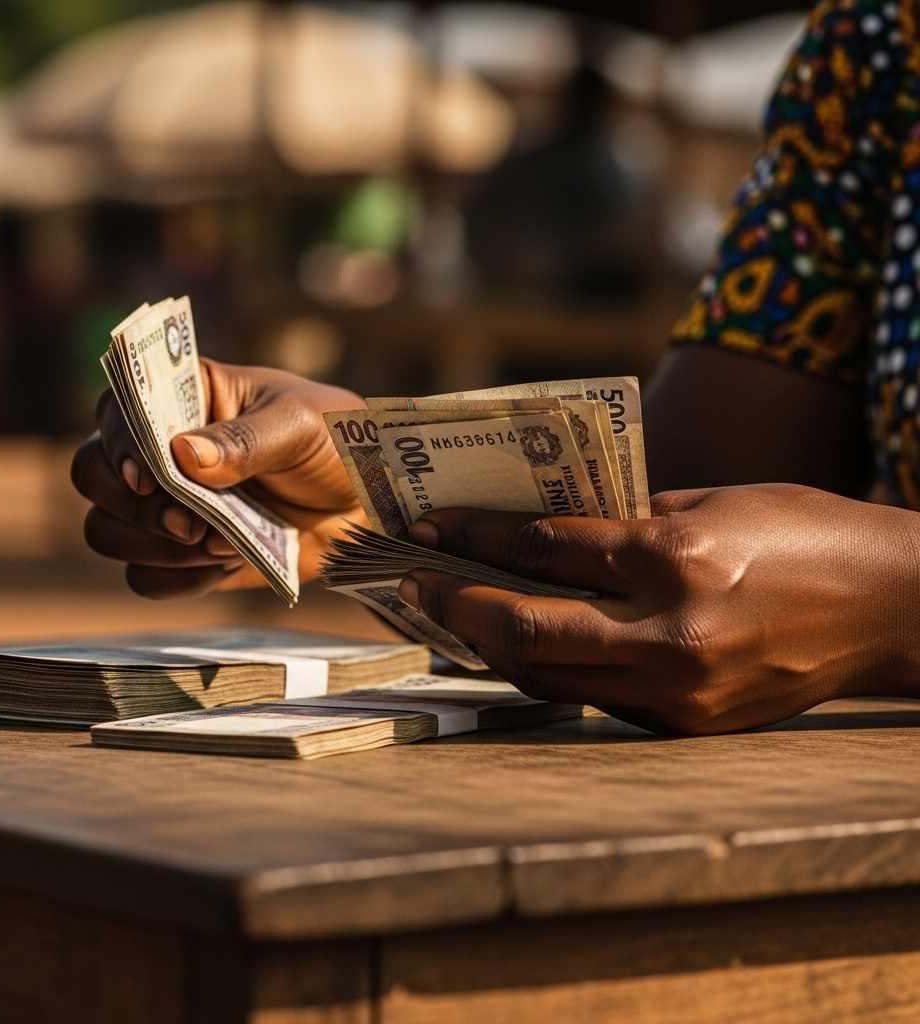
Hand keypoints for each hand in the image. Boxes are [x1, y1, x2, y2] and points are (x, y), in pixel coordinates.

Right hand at [71, 361, 363, 596]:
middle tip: (188, 523)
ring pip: (109, 531)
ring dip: (155, 547)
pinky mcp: (187, 556)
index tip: (147, 478)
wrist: (369, 505)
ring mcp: (171, 506)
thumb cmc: (337, 442)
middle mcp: (164, 451)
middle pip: (92, 475)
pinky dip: (176, 580)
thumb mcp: (301, 427)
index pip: (117, 410)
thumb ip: (245, 439)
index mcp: (188, 398)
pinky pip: (145, 578)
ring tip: (219, 543)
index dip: (117, 444)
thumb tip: (183, 454)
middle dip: (133, 508)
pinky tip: (223, 564)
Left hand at [399, 485, 919, 733]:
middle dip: (459, 605)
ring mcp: (678, 690)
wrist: (887, 609)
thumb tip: (542, 531)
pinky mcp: (686, 724)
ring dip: (492, 645)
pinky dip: (549, 669)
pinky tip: (523, 646)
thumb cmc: (800, 535)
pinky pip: (593, 696)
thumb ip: (622, 520)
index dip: (475, 537)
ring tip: (456, 615)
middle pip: (529, 628)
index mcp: (676, 557)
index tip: (430, 528)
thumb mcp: (709, 503)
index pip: (545, 546)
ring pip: (549, 675)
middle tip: (416, 583)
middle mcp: (670, 632)